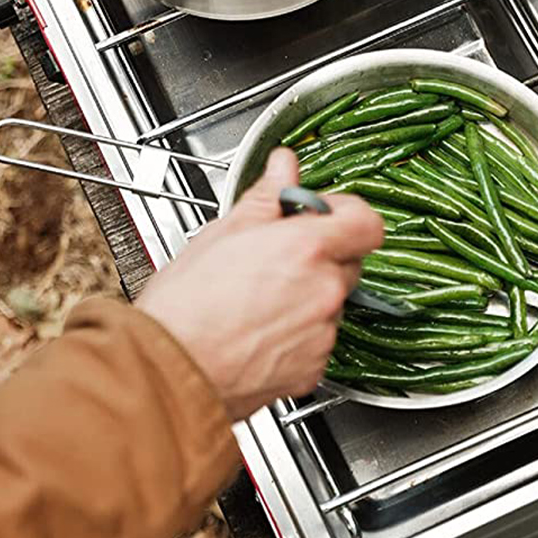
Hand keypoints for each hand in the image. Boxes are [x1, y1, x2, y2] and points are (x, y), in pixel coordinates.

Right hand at [136, 148, 383, 421]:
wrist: (171, 370)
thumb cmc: (186, 305)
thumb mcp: (222, 233)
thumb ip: (265, 197)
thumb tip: (283, 166)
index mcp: (306, 248)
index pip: (367, 222)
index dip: (347, 214)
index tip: (323, 214)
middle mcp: (324, 291)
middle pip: (348, 262)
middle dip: (321, 256)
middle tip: (278, 257)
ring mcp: (322, 333)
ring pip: (330, 303)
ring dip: (307, 296)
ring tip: (257, 299)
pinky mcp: (313, 369)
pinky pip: (317, 341)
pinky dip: (296, 334)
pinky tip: (258, 330)